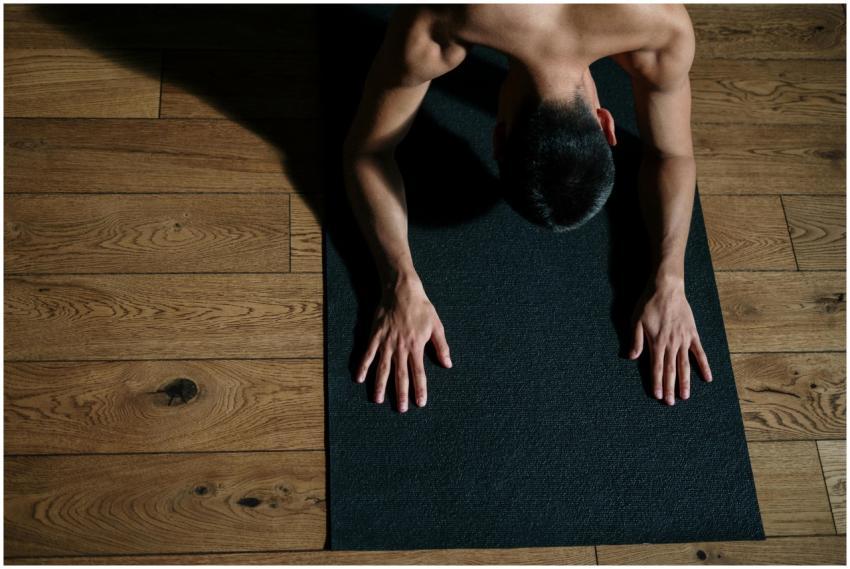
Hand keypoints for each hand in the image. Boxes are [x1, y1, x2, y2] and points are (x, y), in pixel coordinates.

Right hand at [355, 279, 451, 411]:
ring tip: (377, 400)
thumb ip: (441, 347)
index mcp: (416, 347)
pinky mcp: (374, 336)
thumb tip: (448, 364)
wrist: (401, 291)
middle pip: (400, 375)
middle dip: (400, 393)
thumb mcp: (436, 326)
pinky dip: (362, 366)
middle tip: (400, 409)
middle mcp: (400, 348)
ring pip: (382, 368)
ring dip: (380, 385)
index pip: (418, 373)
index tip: (420, 403)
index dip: (419, 389)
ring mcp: (385, 343)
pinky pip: (367, 354)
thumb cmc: (421, 308)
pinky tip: (359, 378)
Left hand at [629, 277, 712, 404]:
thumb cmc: (648, 304)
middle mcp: (672, 344)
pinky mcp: (693, 334)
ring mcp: (684, 340)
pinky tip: (707, 378)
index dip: (657, 383)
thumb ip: (635, 340)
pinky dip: (704, 366)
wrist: (667, 288)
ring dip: (685, 382)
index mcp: (657, 343)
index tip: (658, 396)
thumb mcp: (635, 321)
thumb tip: (631, 358)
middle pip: (671, 370)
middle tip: (671, 403)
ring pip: (685, 365)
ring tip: (686, 396)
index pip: (656, 368)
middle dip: (670, 387)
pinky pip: (700, 353)